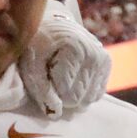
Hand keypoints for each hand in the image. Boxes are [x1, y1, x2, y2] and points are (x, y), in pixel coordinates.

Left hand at [19, 0, 111, 115]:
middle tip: (52, 77)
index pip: (68, 97)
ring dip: (73, 94)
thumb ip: (42, 91)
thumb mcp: (30, 67)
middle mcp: (94, 54)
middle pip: (80, 100)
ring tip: (62, 76)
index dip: (52, 95)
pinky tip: (73, 78)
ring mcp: (103, 58)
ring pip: (90, 99)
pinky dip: (84, 91)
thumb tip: (57, 114)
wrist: (50, 23)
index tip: (44, 77)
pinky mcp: (106, 62)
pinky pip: (97, 93)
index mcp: (75, 52)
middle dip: (63, 96)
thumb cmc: (36, 47)